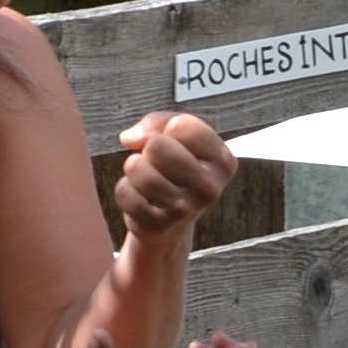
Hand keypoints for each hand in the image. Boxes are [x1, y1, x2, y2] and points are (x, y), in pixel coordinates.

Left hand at [105, 111, 235, 242]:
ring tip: (146, 177)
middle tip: (156, 161)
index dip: (167, 127)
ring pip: (137, 168)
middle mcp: (210, 187)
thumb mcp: (179, 139)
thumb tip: (130, 138)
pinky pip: (124, 191)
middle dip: (149, 148)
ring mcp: (184, 209)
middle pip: (157, 146)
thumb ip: (159, 123)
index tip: (171, 140)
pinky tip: (140, 195)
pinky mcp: (158, 224)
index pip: (182, 125)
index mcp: (223, 161)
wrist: (172, 221)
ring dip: (133, 169)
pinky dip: (125, 189)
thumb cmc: (176, 170)